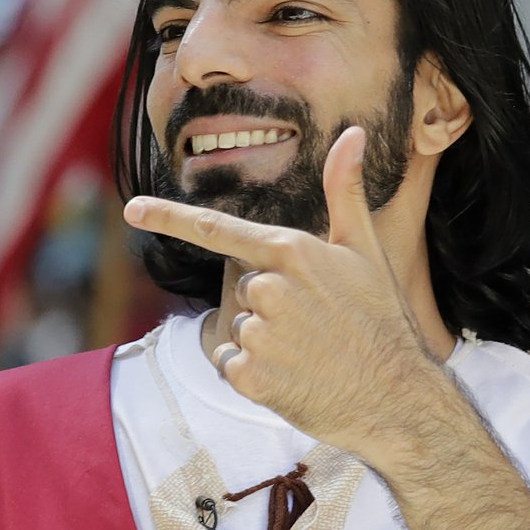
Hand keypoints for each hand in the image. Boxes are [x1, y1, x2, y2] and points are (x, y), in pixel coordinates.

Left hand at [122, 129, 442, 457]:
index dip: (169, 218)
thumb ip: (344, 191)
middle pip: (243, 288)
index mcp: (290, 251)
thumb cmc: (381, 319)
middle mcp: (269, 289)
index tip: (132, 209)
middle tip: (317, 324)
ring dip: (264, 341)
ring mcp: (259, 335)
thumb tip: (352, 132)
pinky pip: (230, 363)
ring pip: (237, 327)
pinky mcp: (251, 378)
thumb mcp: (365, 250)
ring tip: (310, 352)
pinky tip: (294, 377)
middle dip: (270, 304)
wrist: (396, 397)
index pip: (218, 230)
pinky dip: (254, 374)